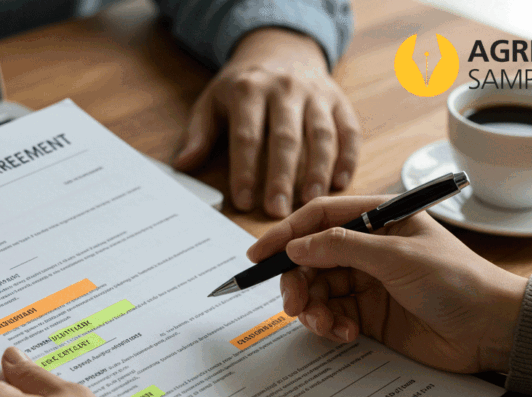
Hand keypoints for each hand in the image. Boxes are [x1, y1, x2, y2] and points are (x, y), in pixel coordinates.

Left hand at [174, 27, 360, 217]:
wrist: (280, 50)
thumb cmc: (242, 87)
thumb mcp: (212, 102)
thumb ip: (199, 134)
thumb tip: (183, 165)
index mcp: (248, 90)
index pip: (247, 135)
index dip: (245, 170)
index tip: (243, 201)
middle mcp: (285, 89)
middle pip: (285, 137)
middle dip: (281, 176)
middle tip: (278, 211)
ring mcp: (316, 93)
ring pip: (321, 134)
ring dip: (318, 169)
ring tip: (311, 200)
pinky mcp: (338, 100)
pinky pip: (348, 129)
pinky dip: (348, 157)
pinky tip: (340, 182)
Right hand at [247, 196, 527, 372]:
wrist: (491, 331)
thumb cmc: (457, 281)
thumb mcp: (397, 257)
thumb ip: (342, 248)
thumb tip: (297, 246)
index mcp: (379, 218)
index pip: (319, 217)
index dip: (286, 234)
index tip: (258, 255)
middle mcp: (368, 247)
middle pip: (311, 258)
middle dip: (297, 281)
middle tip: (294, 304)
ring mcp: (368, 282)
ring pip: (318, 290)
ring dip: (313, 309)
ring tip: (326, 325)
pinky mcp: (369, 315)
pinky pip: (332, 315)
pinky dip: (330, 325)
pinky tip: (345, 334)